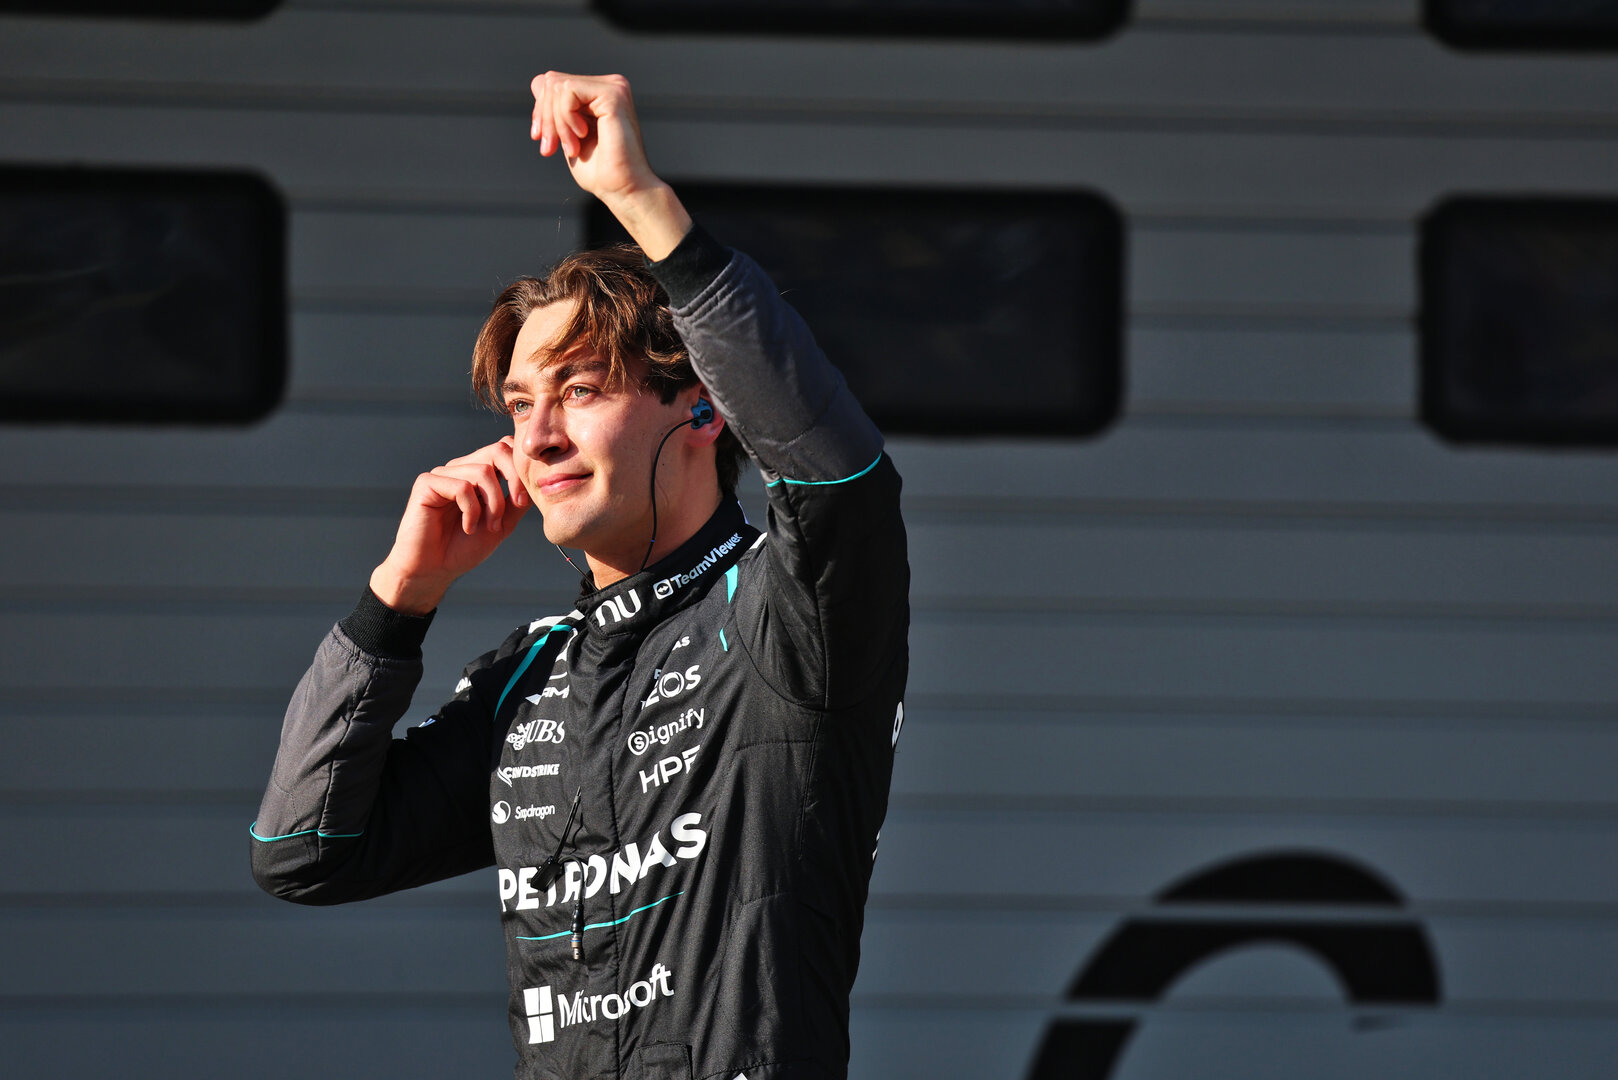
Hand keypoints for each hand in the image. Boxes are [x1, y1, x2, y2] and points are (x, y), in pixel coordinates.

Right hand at [369, 438, 529, 614]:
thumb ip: (517, 503)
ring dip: (494, 503)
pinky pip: (462, 486)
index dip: (520, 467)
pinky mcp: (427, 483)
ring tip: (489, 526)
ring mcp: (443, 474)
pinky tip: (467, 527)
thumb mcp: (501, 525)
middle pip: (497, 450)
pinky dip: (472, 510)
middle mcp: (460, 469)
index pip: (504, 449)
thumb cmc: (462, 549)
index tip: (525, 498)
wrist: (432, 570)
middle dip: (514, 479)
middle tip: (517, 505)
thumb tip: (537, 483)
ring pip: (483, 471)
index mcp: (477, 474)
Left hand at [529, 71, 691, 259]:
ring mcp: (613, 87)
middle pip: (551, 81)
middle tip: (552, 147)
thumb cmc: (600, 172)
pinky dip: (565, 119)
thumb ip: (555, 108)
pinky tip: (581, 137)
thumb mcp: (567, 134)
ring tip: (572, 147)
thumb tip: (539, 81)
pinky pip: (568, 91)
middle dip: (545, 118)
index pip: (552, 83)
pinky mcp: (613, 94)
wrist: (622, 190)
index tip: (543, 141)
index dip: (540, 111)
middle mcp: (609, 85)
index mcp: (599, 94)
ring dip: (556, 123)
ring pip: (557, 86)